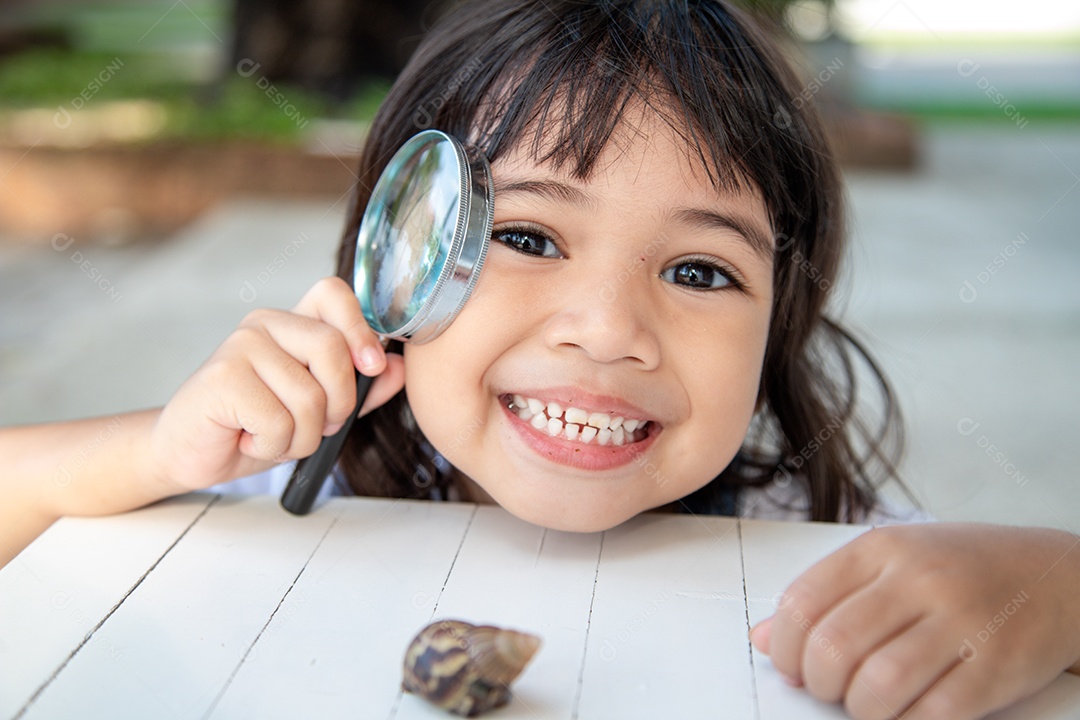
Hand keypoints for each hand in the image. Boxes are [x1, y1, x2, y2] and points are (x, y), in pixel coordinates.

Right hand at [148, 277, 404, 492]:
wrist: (191, 454)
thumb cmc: (254, 427)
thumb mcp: (319, 411)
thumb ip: (360, 389)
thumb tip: (398, 367)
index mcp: (292, 323)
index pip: (334, 294)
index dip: (360, 328)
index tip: (371, 366)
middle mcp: (265, 324)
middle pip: (332, 350)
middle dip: (338, 405)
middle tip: (316, 426)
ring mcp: (241, 346)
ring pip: (309, 398)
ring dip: (302, 438)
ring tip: (273, 436)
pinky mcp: (223, 377)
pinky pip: (279, 421)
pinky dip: (273, 446)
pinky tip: (247, 439)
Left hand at [749, 523, 1079, 719]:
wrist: (1058, 575)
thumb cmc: (964, 569)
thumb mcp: (891, 560)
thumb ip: (827, 594)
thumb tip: (762, 637)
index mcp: (882, 548)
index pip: (802, 601)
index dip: (783, 646)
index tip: (790, 664)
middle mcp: (918, 579)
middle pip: (834, 647)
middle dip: (818, 683)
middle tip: (828, 688)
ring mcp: (960, 622)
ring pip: (878, 684)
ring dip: (859, 708)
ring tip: (865, 702)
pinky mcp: (995, 666)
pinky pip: (932, 712)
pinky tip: (905, 712)